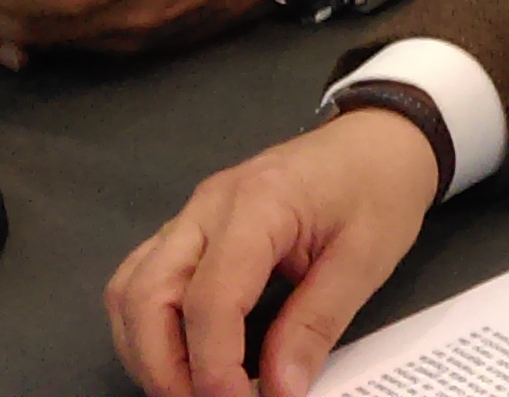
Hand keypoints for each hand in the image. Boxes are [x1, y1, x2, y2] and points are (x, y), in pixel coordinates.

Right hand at [107, 106, 441, 396]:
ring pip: (130, 288)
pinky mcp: (188, 227)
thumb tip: (280, 391)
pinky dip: (146, 325)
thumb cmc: (378, 189)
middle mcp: (207, 206)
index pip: (210, 298)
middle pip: (148, 295)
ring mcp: (190, 214)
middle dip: (164, 368)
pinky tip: (178, 355)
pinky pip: (141, 277)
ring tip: (189, 390)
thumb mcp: (364, 261)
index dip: (214, 366)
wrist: (378, 137)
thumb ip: (315, 326)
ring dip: (146, 350)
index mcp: (258, 205)